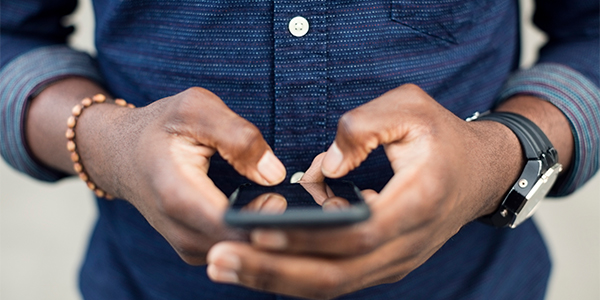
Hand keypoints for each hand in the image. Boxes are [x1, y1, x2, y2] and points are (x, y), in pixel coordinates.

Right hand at [75, 87, 285, 264]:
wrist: (119, 154)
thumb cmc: (161, 126)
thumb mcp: (196, 108)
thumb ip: (237, 135)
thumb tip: (275, 174)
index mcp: (178, 195)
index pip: (235, 226)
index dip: (272, 220)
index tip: (299, 203)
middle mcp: (181, 231)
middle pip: (244, 246)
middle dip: (280, 229)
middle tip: (309, 205)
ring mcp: (187, 245)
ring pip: (243, 254)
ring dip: (272, 235)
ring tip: (294, 206)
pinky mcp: (195, 248)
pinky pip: (236, 250)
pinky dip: (258, 237)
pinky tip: (274, 213)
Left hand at [206, 84, 522, 298]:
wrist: (481, 172)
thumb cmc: (443, 136)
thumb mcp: (410, 108)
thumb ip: (363, 127)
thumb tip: (321, 169)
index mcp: (417, 202)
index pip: (355, 232)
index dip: (304, 236)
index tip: (253, 229)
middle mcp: (407, 244)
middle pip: (335, 275)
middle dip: (272, 272)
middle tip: (218, 262)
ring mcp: (396, 261)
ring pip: (332, 285)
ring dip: (276, 278)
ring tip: (225, 265)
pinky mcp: (384, 264)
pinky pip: (336, 277)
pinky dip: (295, 273)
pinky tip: (258, 257)